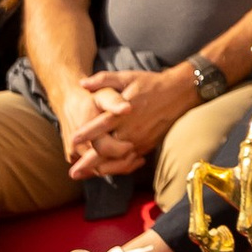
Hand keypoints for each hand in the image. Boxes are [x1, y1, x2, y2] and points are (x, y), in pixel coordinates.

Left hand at [68, 63, 190, 174]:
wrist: (178, 93)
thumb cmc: (150, 84)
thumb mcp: (128, 76)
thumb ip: (104, 80)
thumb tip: (82, 84)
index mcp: (123, 112)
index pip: (100, 126)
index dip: (86, 134)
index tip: (72, 140)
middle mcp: (130, 129)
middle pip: (106, 150)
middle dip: (88, 163)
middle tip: (73, 172)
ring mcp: (138, 140)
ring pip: (116, 161)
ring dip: (100, 169)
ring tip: (85, 175)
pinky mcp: (145, 146)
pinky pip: (129, 162)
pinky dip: (116, 168)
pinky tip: (106, 171)